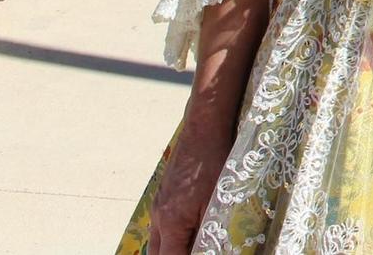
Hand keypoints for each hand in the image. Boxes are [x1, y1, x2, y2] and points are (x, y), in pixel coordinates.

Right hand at [147, 113, 234, 254]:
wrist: (203, 130)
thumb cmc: (213, 164)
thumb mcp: (215, 204)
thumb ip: (206, 233)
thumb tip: (206, 249)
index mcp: (170, 222)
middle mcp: (158, 216)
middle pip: (156, 254)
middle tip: (192, 252)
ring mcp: (158, 205)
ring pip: (157, 240)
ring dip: (170, 249)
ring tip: (190, 246)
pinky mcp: (163, 195)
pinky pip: (160, 225)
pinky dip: (171, 235)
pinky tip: (189, 232)